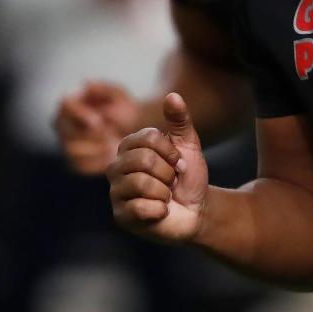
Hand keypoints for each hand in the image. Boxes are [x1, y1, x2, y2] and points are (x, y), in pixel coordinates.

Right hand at [53, 81, 141, 174]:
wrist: (133, 127)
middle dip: (91, 136)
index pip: (65, 105)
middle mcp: (62, 124)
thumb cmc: (123, 106)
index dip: (80, 114)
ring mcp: (67, 143)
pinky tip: (112, 156)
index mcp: (70, 103)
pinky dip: (97, 162)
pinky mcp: (75, 160)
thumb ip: (105, 88)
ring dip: (95, 149)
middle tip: (111, 135)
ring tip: (113, 144)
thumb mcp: (119, 94)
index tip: (100, 120)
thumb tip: (86, 83)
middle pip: (66, 132)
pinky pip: (80, 166)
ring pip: (72, 151)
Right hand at [107, 93, 208, 243]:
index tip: (177, 161)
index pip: (147, 138)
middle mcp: (116, 167)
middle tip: (172, 181)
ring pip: (141, 183)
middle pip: (143, 160)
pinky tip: (161, 211)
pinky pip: (140, 208)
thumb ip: (180, 120)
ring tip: (166, 196)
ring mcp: (116, 192)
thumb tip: (173, 95)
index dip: (170, 151)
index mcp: (129, 146)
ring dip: (165, 192)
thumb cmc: (187, 176)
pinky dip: (160, 210)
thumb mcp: (188, 145)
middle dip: (168, 172)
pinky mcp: (120, 216)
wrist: (197, 209)